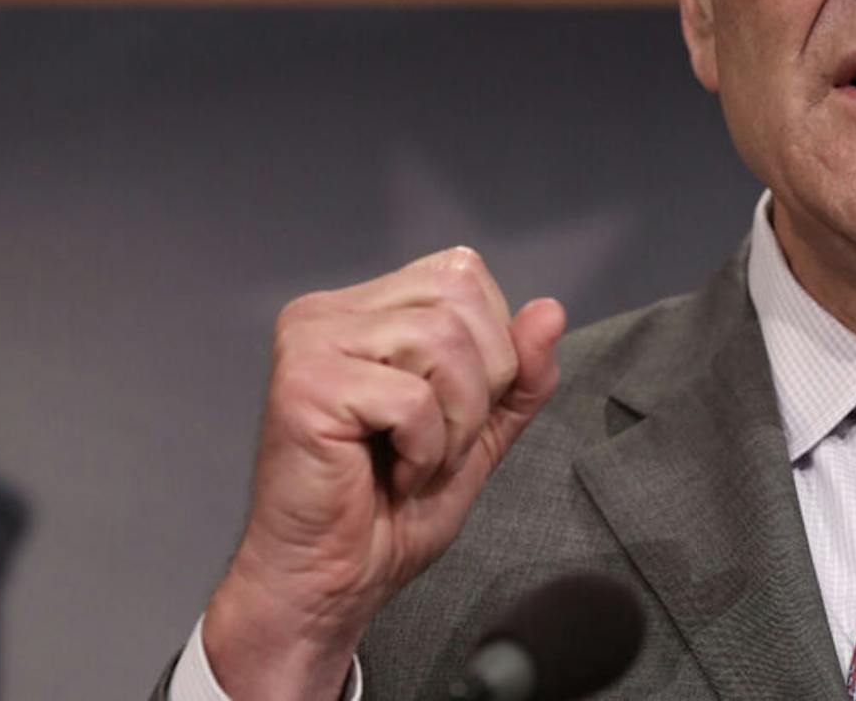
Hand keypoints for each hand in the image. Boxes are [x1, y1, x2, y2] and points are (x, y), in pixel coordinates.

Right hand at [201, 247, 565, 700]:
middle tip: (440, 444)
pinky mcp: (305, 385)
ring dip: (455, 422)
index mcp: (364, 308)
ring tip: (419, 462)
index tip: (453, 414)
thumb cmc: (391, 511)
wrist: (331, 582)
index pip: (462, 273)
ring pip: (441, 341)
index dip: (490, 346)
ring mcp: (310, 342)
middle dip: (480, 384)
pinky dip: (426, 448)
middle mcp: (327, 311)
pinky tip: (395, 476)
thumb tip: (550, 310)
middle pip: (459, 298)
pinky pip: (412, 397)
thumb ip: (520, 374)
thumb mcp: (481, 432)